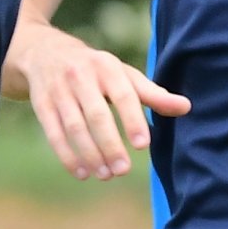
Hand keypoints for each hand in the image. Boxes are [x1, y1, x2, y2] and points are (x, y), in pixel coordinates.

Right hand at [8, 21, 187, 179]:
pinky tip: (81, 173)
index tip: (142, 145)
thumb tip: (186, 107)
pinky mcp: (41, 104)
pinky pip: (53, 133)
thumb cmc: (96, 70)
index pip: (122, 95)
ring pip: (73, 126)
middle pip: (96, 114)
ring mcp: (58, 90)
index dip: (132, 120)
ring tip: (105, 175)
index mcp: (106, 67)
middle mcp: (80, 76)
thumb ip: (152, 94)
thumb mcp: (123, 75)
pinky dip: (66, 155)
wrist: (45, 53)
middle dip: (109, 144)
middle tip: (123, 170)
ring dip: (89, 154)